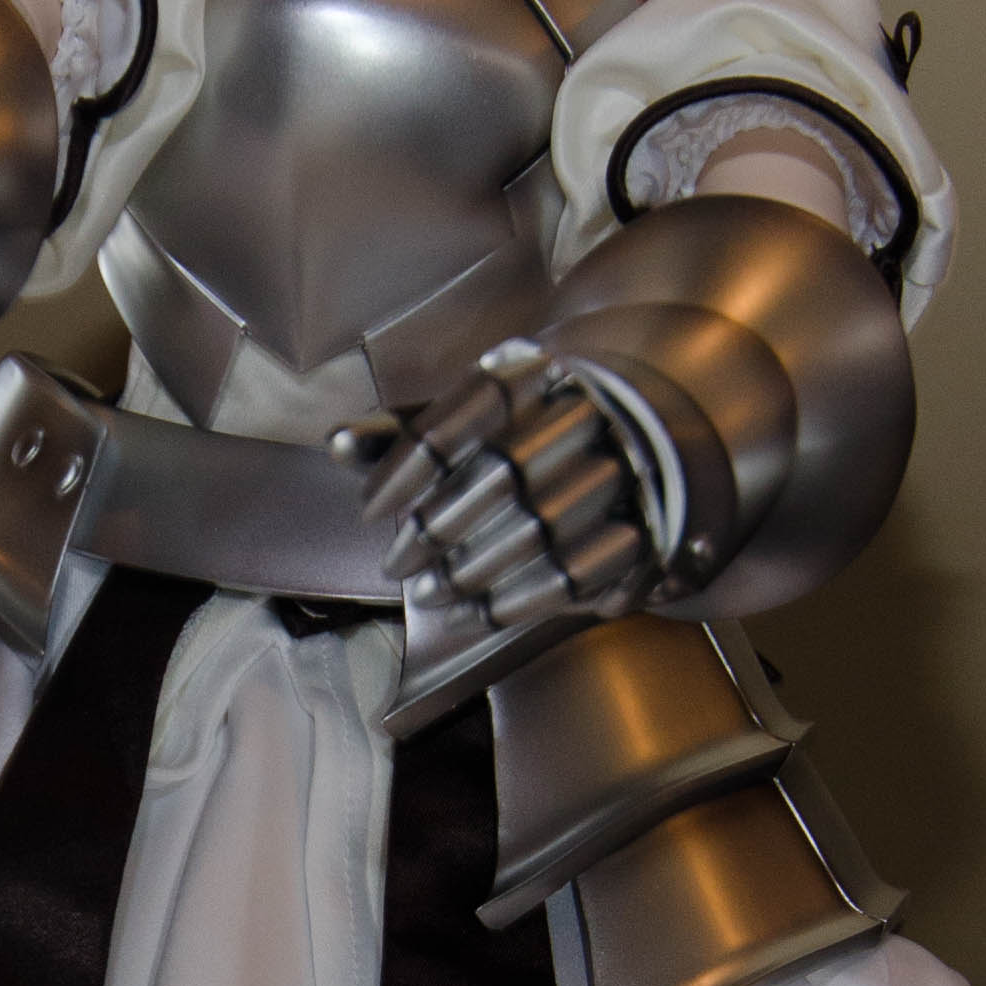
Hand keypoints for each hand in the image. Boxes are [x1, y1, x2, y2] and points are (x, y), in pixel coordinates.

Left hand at [356, 343, 653, 633]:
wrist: (648, 438)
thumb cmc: (533, 429)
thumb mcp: (473, 419)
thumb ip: (410, 430)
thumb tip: (338, 443)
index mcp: (541, 373)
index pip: (467, 412)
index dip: (410, 464)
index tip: (371, 508)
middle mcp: (590, 412)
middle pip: (503, 472)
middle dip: (439, 528)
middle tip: (396, 564)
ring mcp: (626, 468)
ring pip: (542, 525)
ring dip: (477, 569)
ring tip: (430, 594)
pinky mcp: (647, 524)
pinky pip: (582, 571)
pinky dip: (524, 598)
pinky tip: (481, 612)